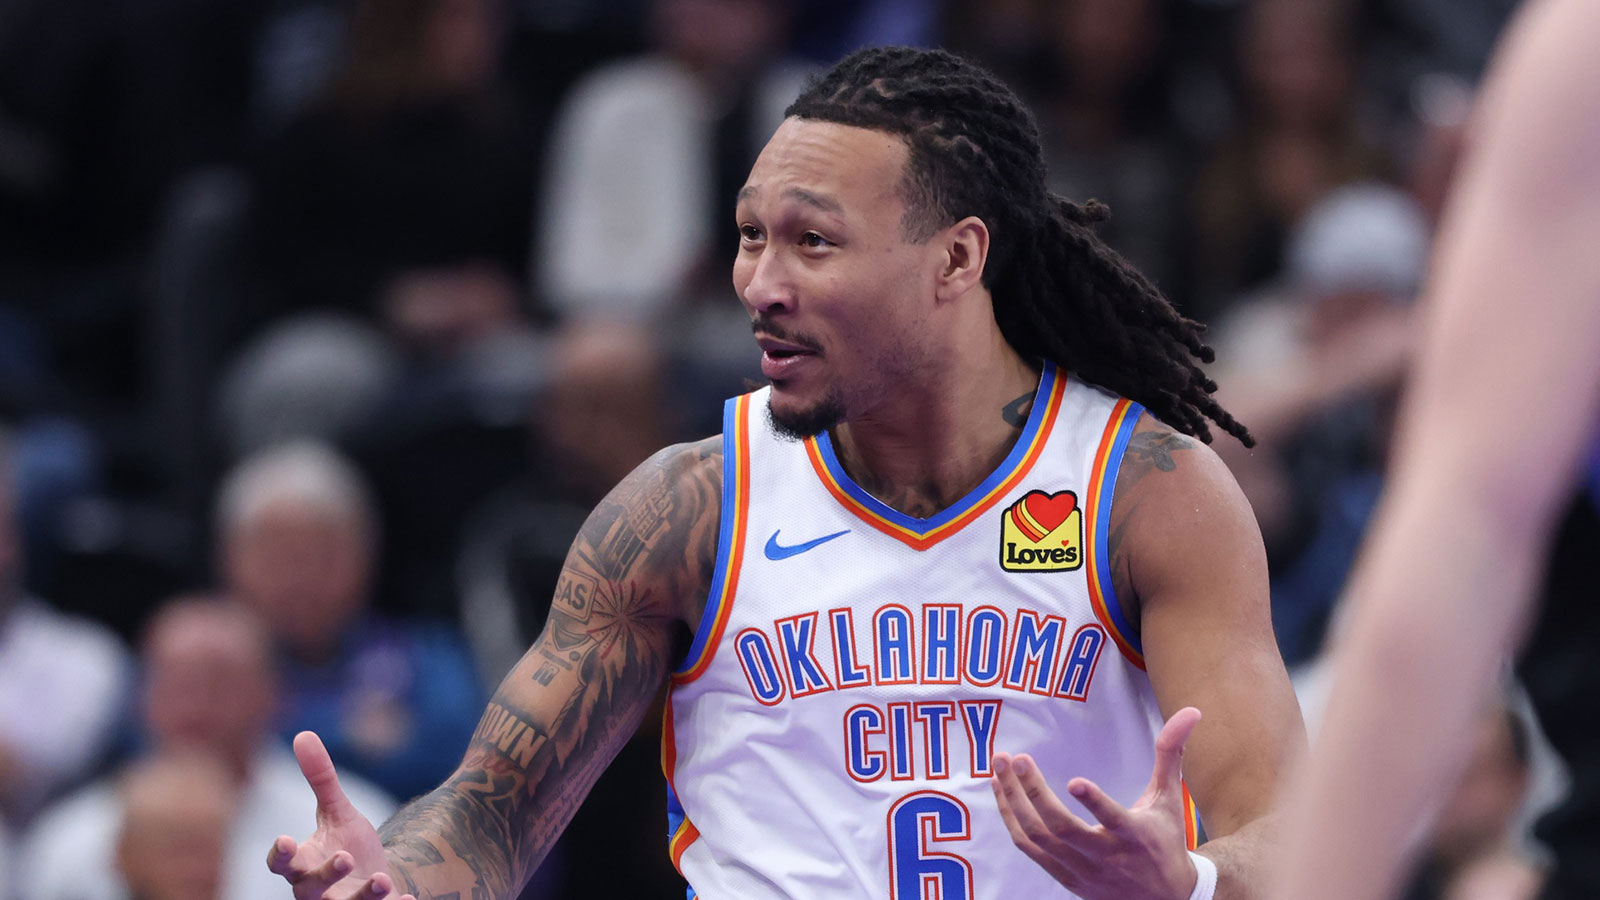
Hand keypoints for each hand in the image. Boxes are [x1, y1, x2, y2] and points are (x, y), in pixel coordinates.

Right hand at [267, 732, 417, 899]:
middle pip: (310, 890)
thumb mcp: (337, 810)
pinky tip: (410, 898)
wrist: (376, 880)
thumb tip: (303, 734)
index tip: (284, 840)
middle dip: (325, 875)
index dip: (280, 855)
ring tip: (382, 879)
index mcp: (305, 862)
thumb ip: (321, 779)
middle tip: (344, 858)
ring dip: (363, 897)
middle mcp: (318, 891)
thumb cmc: (347, 844)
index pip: (282, 864)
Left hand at [991, 707, 1203, 899]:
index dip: (1095, 803)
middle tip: (1015, 758)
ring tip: (998, 769)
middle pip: (1062, 829)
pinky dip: (1011, 820)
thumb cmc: (1165, 841)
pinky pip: (1030, 849)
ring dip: (1013, 803)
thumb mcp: (1170, 798)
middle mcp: (1106, 856)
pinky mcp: (1065, 878)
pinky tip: (1002, 793)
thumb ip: (1172, 754)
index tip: (1075, 781)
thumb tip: (1190, 712)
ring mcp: (1082, 870)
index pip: (1114, 820)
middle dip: (1033, 793)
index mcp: (1134, 835)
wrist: (1165, 899)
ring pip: (1038, 839)